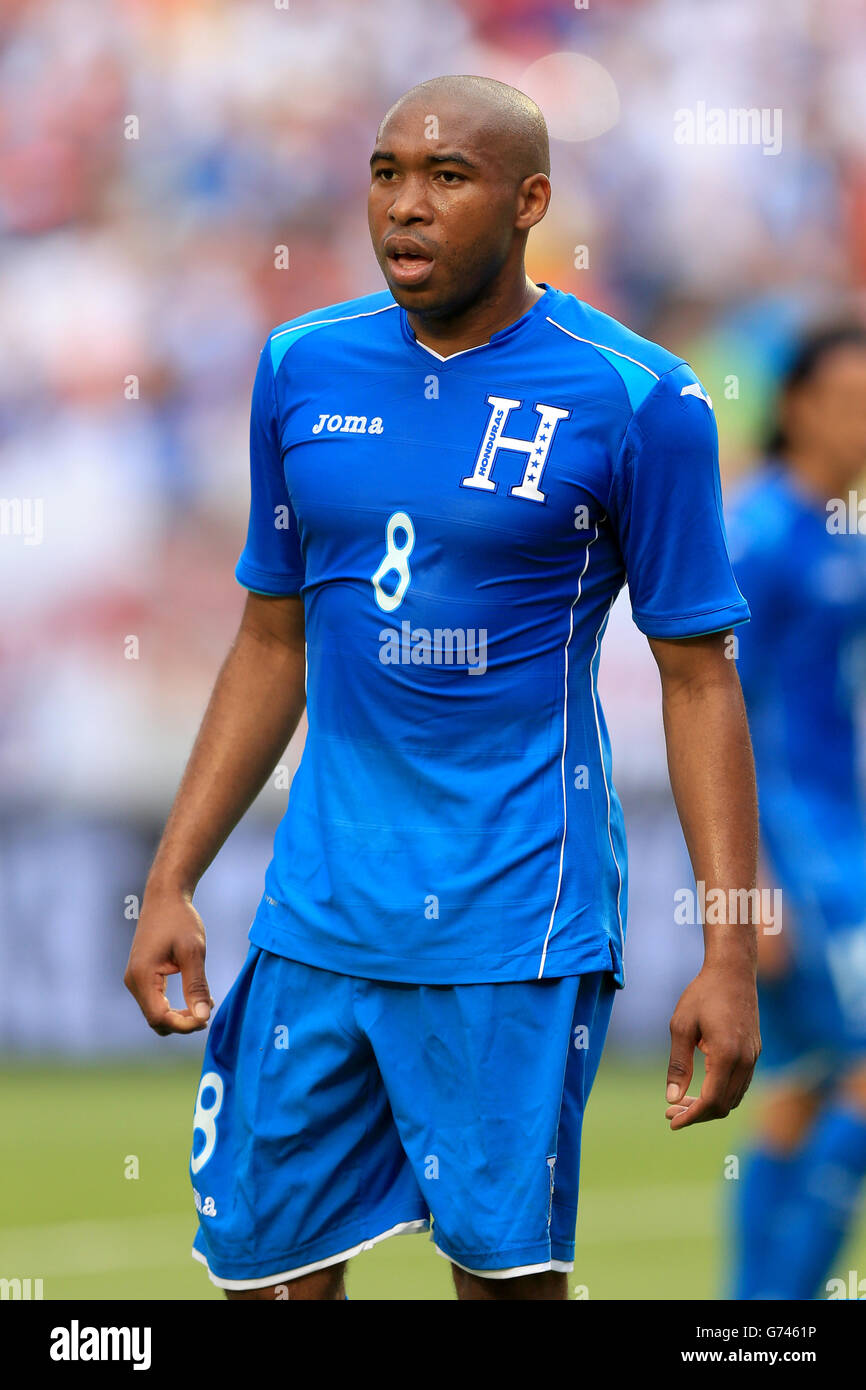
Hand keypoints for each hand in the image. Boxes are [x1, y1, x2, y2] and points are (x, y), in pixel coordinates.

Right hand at [124, 888, 214, 1034]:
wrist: (165, 897)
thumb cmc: (180, 920)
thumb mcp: (193, 952)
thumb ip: (196, 986)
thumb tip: (203, 1017)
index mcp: (141, 976)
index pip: (159, 1017)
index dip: (183, 1025)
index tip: (207, 1018)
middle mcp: (133, 981)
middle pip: (155, 1020)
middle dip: (182, 1023)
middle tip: (209, 1011)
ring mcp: (135, 979)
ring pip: (156, 1013)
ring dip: (180, 1016)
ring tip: (206, 1002)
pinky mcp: (142, 976)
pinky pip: (156, 1002)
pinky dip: (175, 1006)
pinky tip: (196, 997)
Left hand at [664, 962, 759, 1129]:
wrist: (733, 972)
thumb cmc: (703, 994)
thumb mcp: (681, 1027)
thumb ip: (678, 1065)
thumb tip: (671, 1099)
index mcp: (727, 1055)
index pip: (711, 1101)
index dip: (691, 1116)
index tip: (671, 1121)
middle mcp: (746, 1061)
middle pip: (724, 1105)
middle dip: (697, 1114)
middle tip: (671, 1111)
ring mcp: (753, 1057)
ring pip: (734, 1097)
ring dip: (709, 1105)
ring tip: (681, 1101)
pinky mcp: (755, 1052)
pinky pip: (740, 1084)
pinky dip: (721, 1093)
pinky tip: (701, 1087)